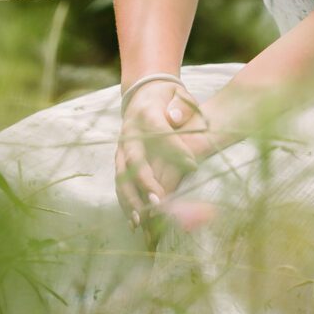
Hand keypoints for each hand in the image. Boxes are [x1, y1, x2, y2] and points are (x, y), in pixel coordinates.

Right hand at [115, 81, 211, 231]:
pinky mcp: (120, 159)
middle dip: (144, 182)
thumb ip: (180, 105)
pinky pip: (120, 182)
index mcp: (146, 114)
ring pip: (122, 175)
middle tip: (159, 202)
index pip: (159, 132)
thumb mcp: (178, 95)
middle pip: (133, 159)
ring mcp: (122, 147)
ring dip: (130, 199)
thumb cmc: (167, 97)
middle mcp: (130, 133)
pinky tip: (134, 220)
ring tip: (141, 221)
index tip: (193, 165)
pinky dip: (126, 202)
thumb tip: (175, 117)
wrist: (143, 93)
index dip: (175, 149)